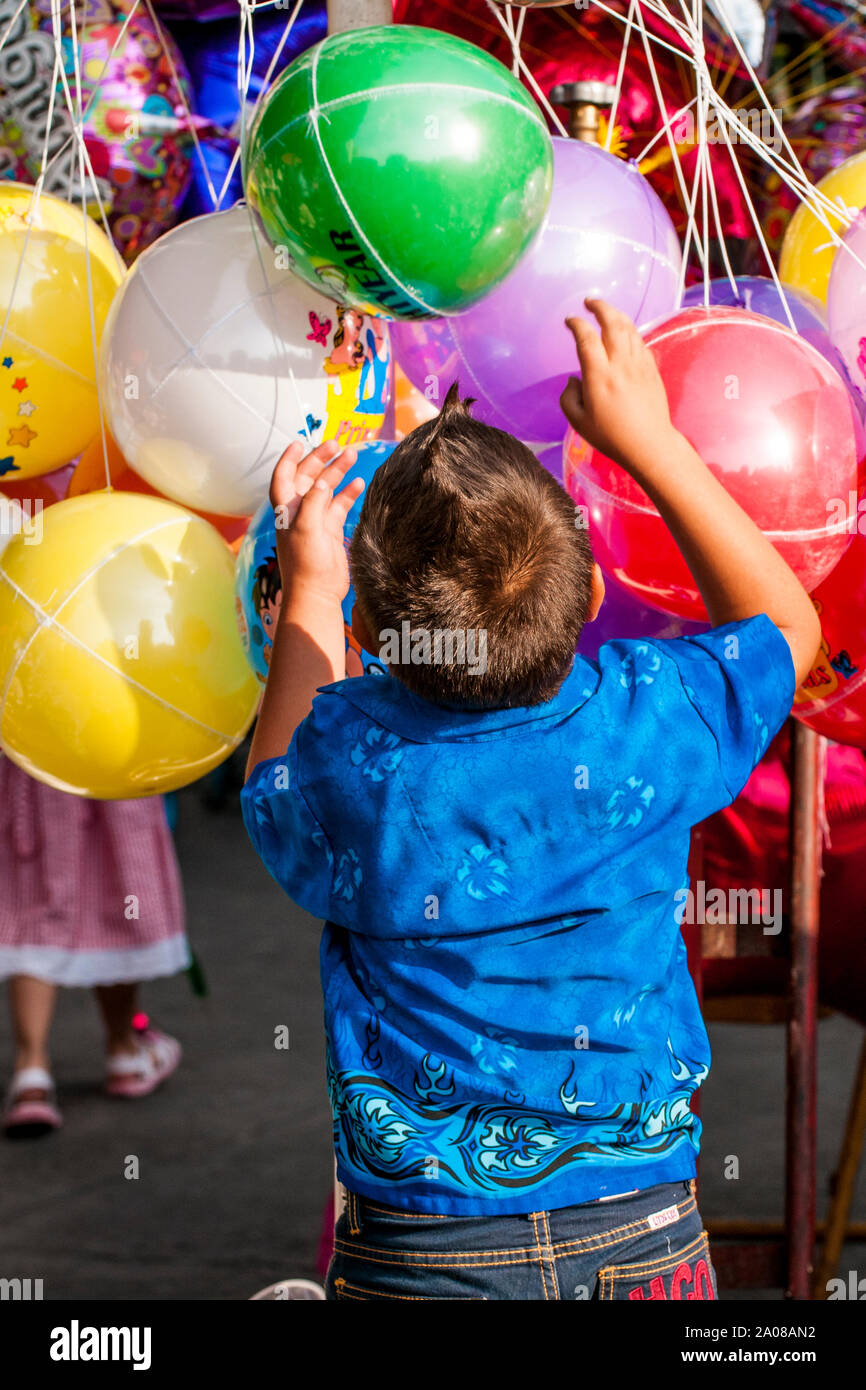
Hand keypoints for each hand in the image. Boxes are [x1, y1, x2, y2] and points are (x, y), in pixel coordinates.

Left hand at [269, 439, 361, 606]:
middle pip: (307, 478)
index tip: (300, 442)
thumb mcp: (306, 529)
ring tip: (352, 456)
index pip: (283, 476)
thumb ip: (313, 502)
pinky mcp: (331, 531)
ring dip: (337, 472)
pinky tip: (360, 483)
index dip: (289, 458)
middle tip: (336, 444)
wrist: (316, 593)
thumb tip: (322, 480)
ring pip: (327, 489)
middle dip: (320, 460)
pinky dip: (349, 494)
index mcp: (287, 509)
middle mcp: (300, 511)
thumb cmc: (305, 564)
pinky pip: (340, 506)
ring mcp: (316, 520)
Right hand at [560, 298, 676, 473]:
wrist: (649, 444)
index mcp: (599, 375)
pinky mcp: (651, 369)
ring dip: (616, 315)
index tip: (569, 320)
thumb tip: (573, 379)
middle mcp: (620, 364)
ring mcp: (639, 364)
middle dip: (600, 307)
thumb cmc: (611, 436)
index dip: (576, 324)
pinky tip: (624, 334)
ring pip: (629, 328)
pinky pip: (640, 341)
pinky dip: (630, 331)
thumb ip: (569, 397)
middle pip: (612, 322)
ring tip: (606, 312)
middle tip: (590, 301)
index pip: (586, 338)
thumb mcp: (578, 421)